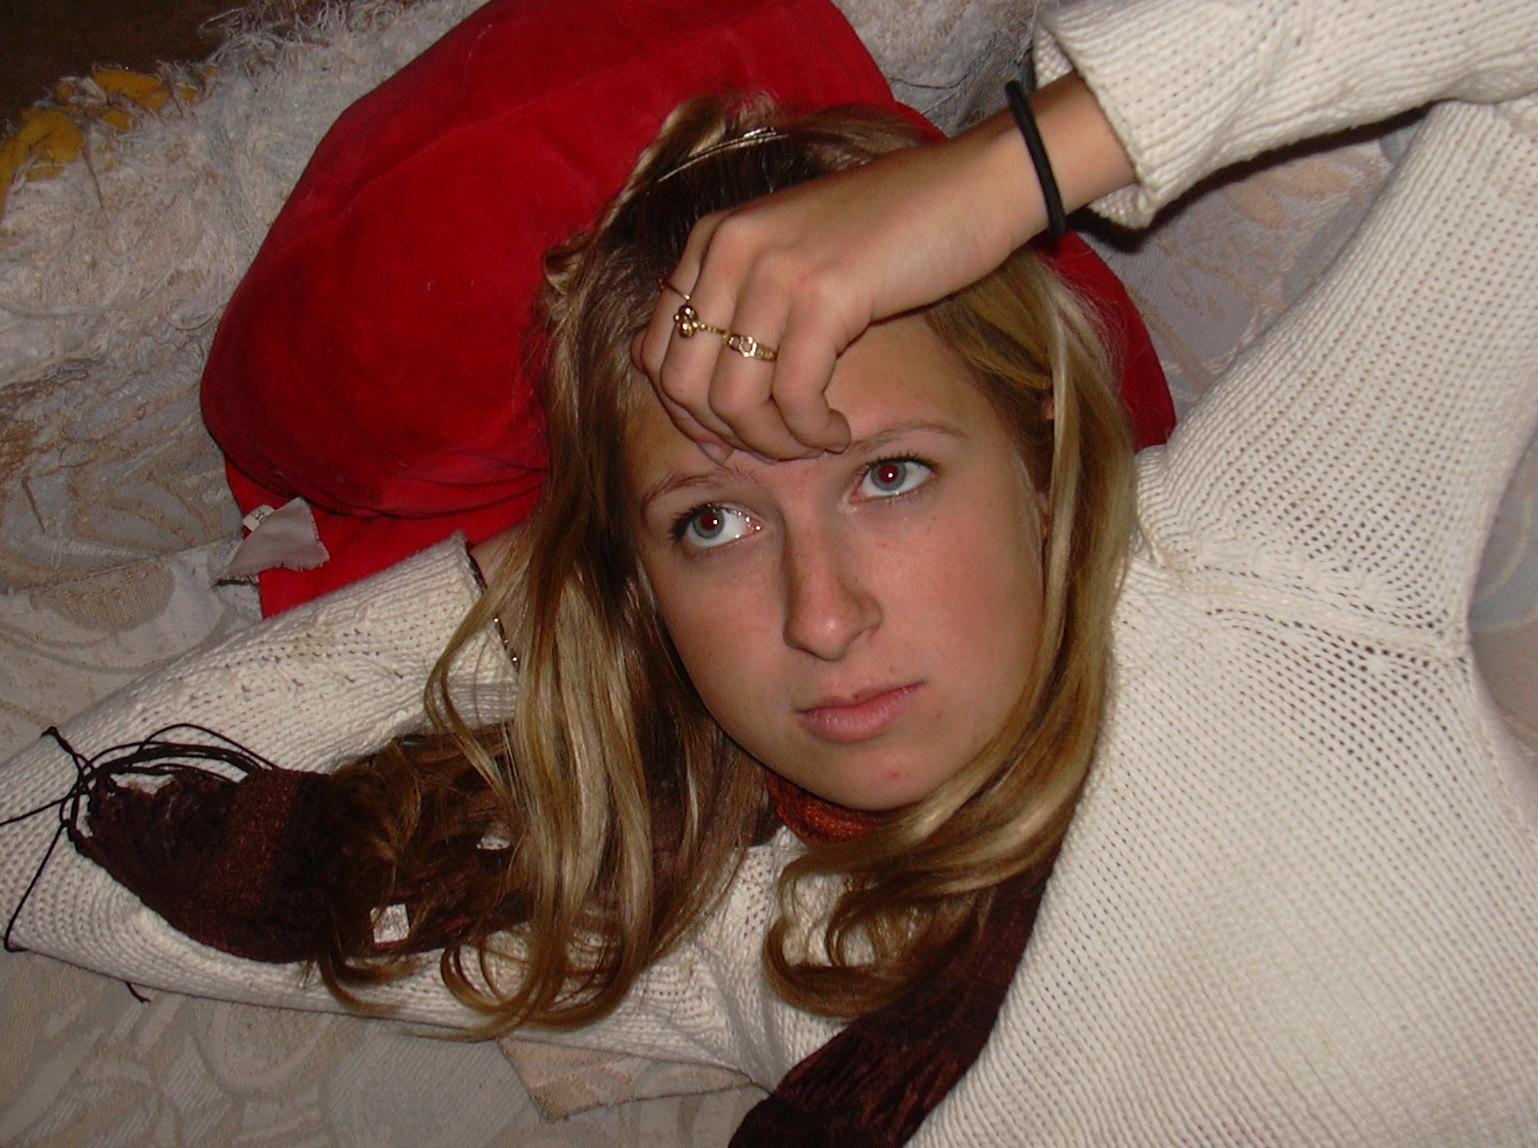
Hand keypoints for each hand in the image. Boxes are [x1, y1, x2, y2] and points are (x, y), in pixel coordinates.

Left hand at [635, 75, 1133, 460]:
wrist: (968, 190)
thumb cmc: (888, 233)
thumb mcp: (791, 256)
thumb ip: (736, 302)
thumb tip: (681, 386)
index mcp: (713, 240)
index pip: (655, 351)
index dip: (686, 414)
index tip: (728, 442)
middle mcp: (730, 248)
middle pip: (685, 384)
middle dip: (726, 436)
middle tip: (775, 449)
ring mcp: (774, 269)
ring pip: (734, 400)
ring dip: (773, 442)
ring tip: (811, 443)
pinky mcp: (825, 295)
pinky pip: (795, 397)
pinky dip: (813, 432)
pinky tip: (840, 432)